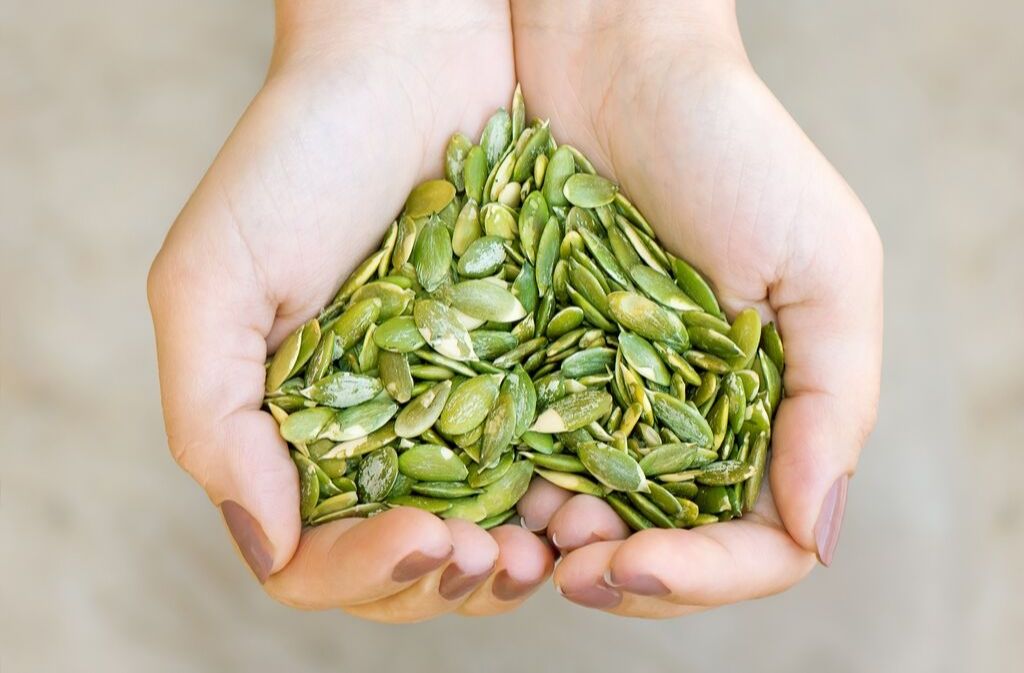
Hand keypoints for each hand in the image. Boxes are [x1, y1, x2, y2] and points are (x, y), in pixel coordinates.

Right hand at [148, 1, 552, 621]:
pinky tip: (587, 497)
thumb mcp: (214, 280)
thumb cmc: (300, 155)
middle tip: (493, 559)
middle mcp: (375, 431)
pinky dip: (563, 497)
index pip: (314, 556)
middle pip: (405, 563)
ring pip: (482, 531)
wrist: (415, 57)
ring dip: (511, 563)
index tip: (424, 538)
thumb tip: (264, 541)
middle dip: (446, 581)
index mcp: (294, 429)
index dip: (364, 571)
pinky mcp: (526, 367)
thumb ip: (214, 420)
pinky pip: (546, 460)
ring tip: (547, 549)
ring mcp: (455, 404)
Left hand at [511, 0, 882, 615]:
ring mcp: (611, 395)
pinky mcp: (541, 361)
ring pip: (593, 514)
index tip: (637, 566)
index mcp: (771, 408)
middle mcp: (690, 416)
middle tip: (568, 560)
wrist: (612, 62)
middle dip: (622, 571)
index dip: (703, 576)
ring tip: (526, 529)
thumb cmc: (732, 149)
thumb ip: (836, 400)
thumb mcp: (823, 265)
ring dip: (560, 543)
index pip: (755, 542)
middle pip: (669, 544)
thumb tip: (819, 531)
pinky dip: (513, 482)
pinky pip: (528, 449)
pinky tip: (491, 483)